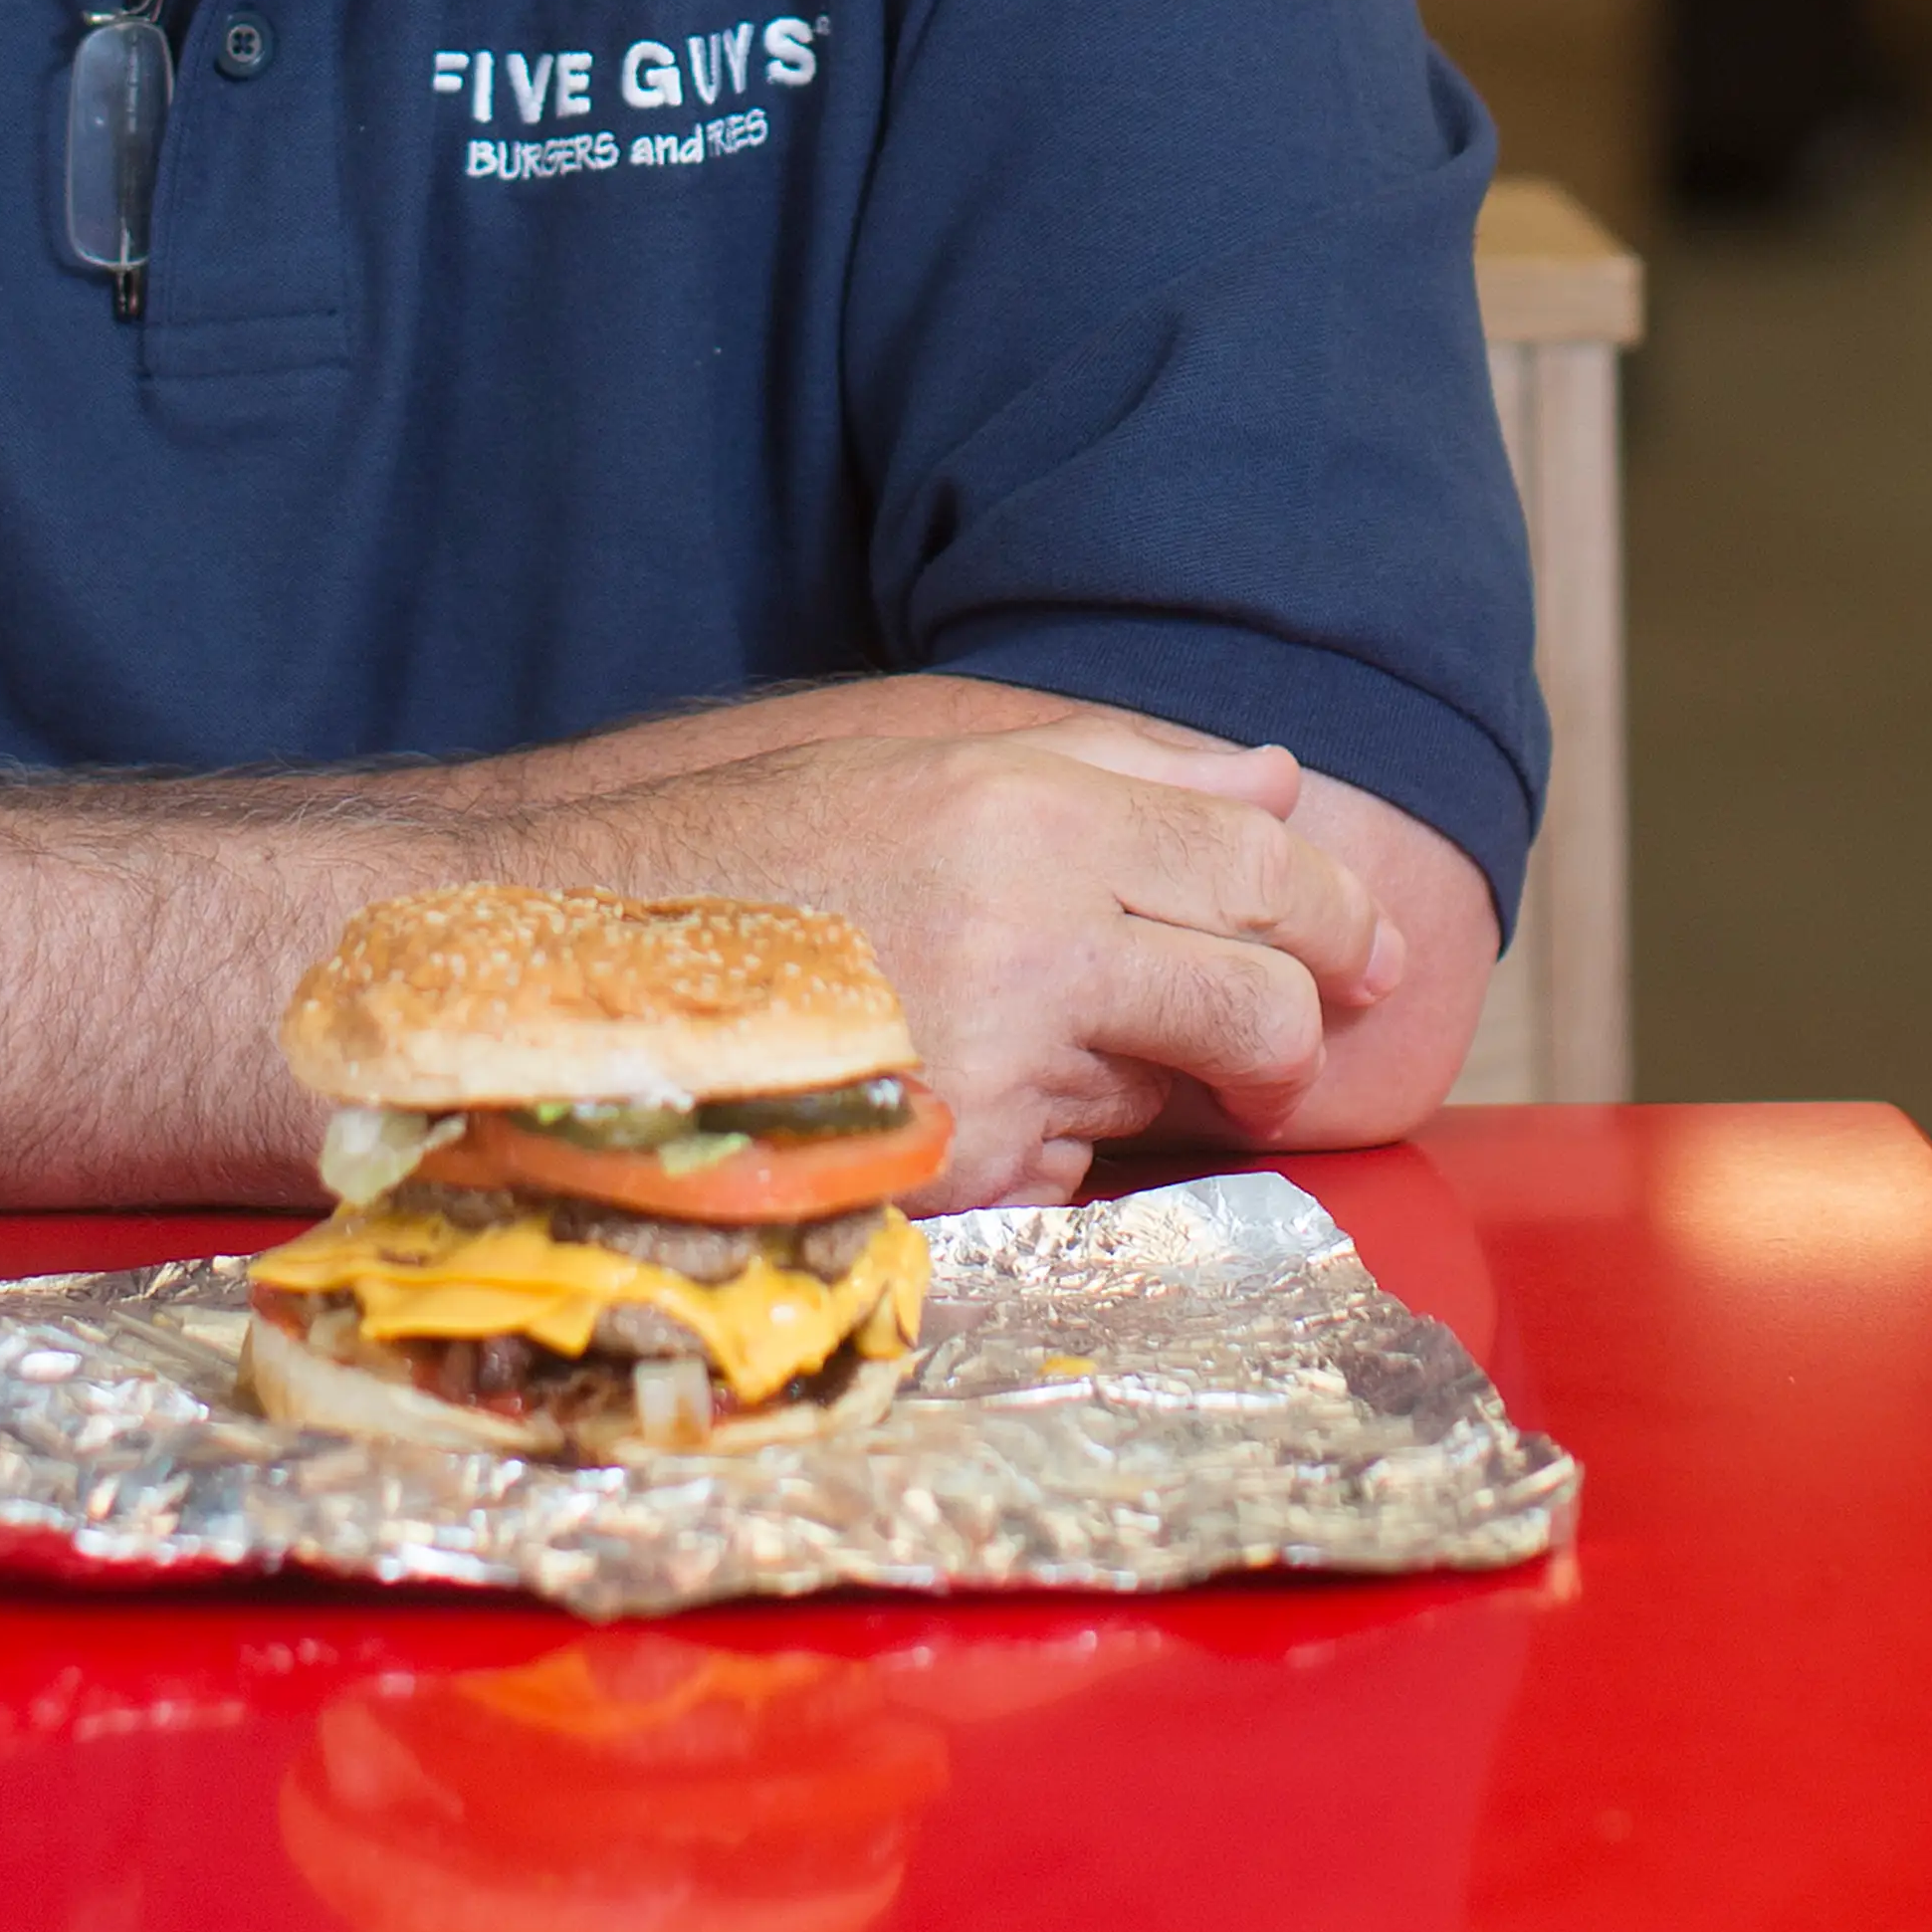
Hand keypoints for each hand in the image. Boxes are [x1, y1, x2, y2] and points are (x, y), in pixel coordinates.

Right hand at [532, 709, 1402, 1207]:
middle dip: (1286, 1037)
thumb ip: (1110, 761)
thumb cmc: (736, 846)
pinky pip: (1066, 1170)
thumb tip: (1276, 779)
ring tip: (1003, 1032)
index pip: (1256, 861)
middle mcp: (1025, 932)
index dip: (1336, 914)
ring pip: (1156, 1094)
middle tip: (1265, 1052)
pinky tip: (941, 1094)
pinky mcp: (952, 1180)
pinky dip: (1040, 1147)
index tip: (1367, 952)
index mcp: (1023, 806)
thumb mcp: (912, 750)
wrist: (563, 972)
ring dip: (1127, 1080)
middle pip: (1254, 1002)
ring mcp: (990, 1068)